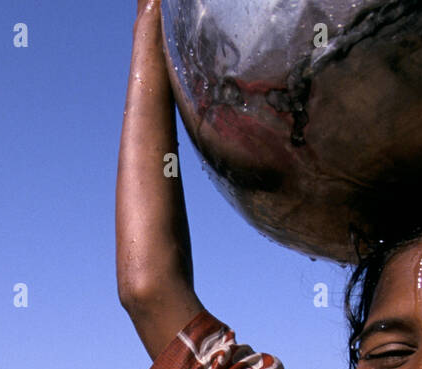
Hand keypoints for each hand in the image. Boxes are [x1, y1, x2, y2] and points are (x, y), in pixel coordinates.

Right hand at [116, 0, 203, 357]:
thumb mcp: (210, 221)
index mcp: (161, 148)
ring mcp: (139, 133)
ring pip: (148, 58)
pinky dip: (149, 35)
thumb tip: (282, 200)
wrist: (153, 287)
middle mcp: (145, 133)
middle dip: (153, 21)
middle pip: (152, 60)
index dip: (167, 43)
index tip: (169, 6)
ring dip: (150, 21)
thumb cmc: (177, 262)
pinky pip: (147, 71)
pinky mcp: (138, 137)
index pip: (168, 82)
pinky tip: (153, 2)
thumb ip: (233, 199)